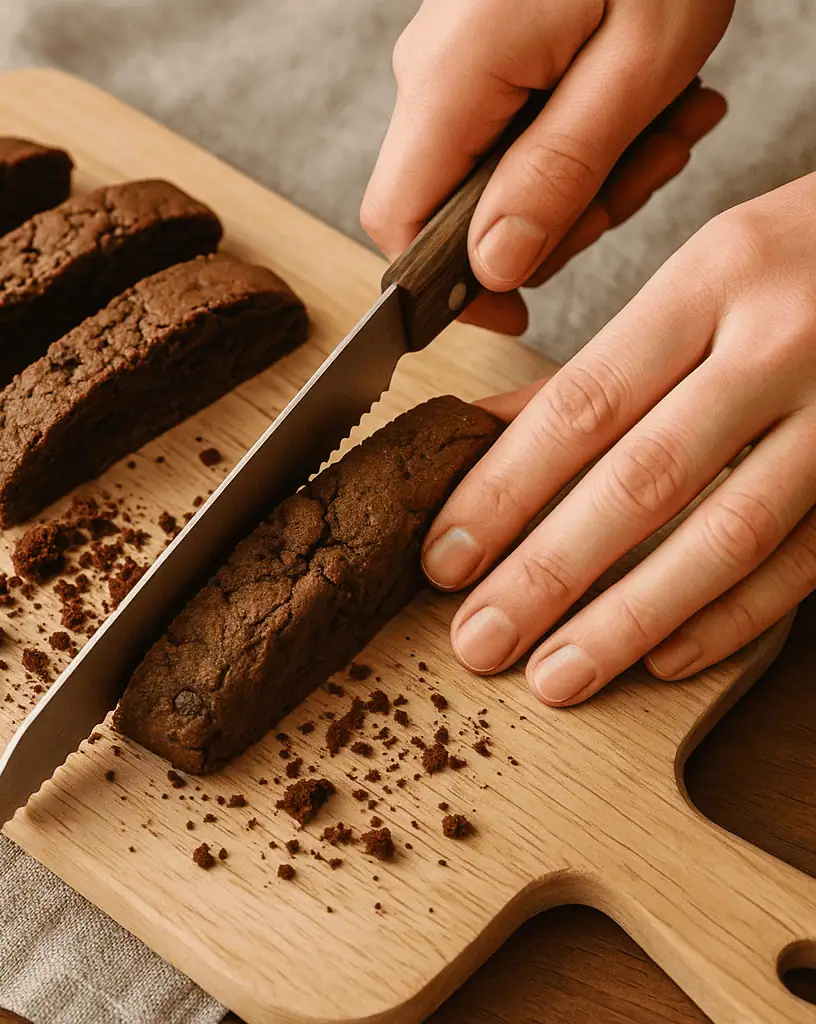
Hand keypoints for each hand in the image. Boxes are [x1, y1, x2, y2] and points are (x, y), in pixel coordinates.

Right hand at [362, 0, 731, 334]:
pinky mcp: (484, 49)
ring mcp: (454, 59)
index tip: (516, 311)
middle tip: (642, 178)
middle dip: (556, 219)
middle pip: (458, 208)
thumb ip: (556, 176)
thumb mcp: (634, 65)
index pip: (399, 225)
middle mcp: (431, 73)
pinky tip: (641, 101)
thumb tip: (495, 267)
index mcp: (450, 79)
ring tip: (665, 124)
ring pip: (497, 173)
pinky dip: (581, 132)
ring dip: (586, 173)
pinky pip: (515, 127)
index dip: (449, 288)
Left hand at [422, 174, 815, 704]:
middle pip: (642, 479)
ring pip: (727, 535)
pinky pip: (806, 560)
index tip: (445, 558)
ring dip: (630, 619)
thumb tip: (488, 436)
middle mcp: (782, 343)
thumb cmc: (809, 258)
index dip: (504, 490)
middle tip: (480, 640)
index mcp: (714, 278)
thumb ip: (601, 366)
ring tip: (557, 675)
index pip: (582, 404)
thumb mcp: (704, 275)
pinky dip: (732, 617)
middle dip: (548, 572)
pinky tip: (662, 658)